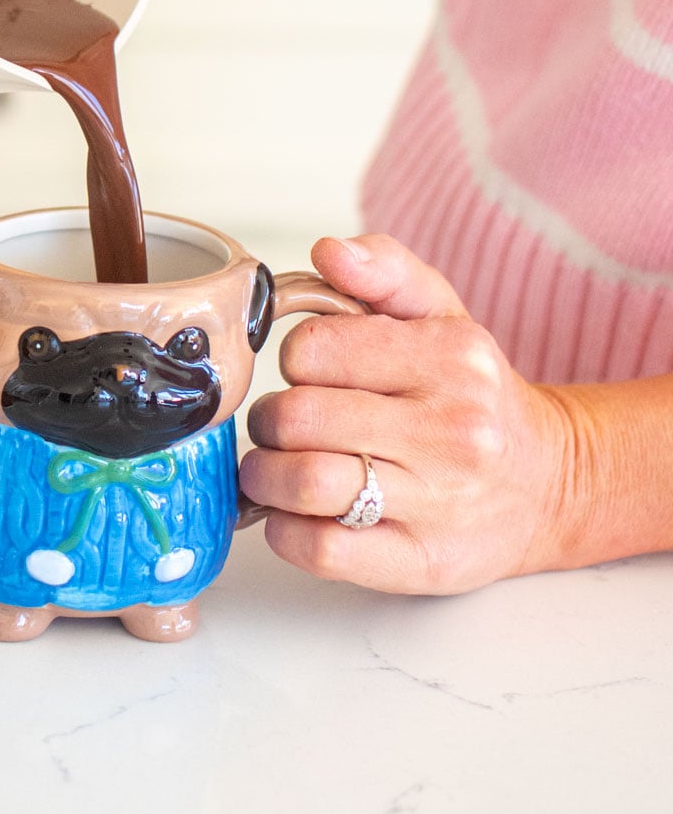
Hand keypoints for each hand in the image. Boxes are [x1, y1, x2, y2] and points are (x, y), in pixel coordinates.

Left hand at [239, 234, 573, 593]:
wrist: (547, 484)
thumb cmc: (474, 394)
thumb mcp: (442, 313)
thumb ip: (384, 269)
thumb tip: (328, 251)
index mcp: (451, 357)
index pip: (313, 348)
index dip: (294, 359)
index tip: (310, 371)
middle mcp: (452, 430)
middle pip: (297, 418)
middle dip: (271, 420)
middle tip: (284, 424)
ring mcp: (438, 502)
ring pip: (302, 484)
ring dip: (266, 477)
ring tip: (278, 468)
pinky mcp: (421, 562)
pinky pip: (320, 550)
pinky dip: (287, 530)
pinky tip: (300, 513)